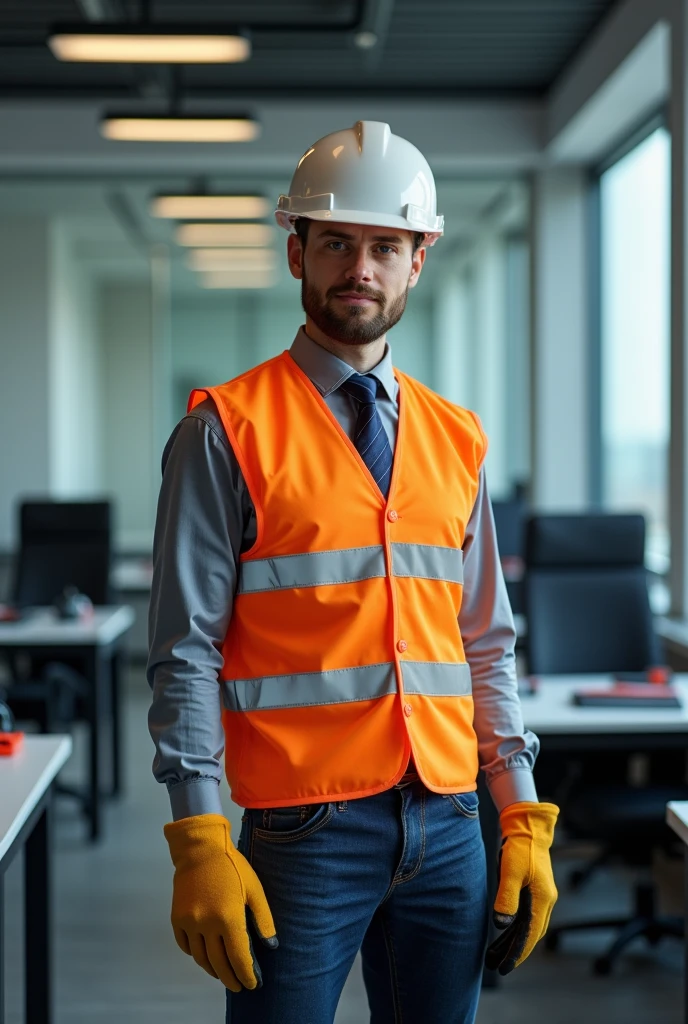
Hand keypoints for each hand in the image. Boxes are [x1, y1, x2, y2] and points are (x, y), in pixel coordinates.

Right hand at [164, 814, 277, 991]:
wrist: (200, 849)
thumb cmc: (232, 866)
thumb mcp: (254, 889)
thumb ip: (263, 918)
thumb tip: (271, 945)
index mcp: (228, 918)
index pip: (238, 958)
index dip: (246, 974)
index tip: (252, 984)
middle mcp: (206, 925)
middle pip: (218, 963)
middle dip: (230, 978)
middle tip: (238, 986)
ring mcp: (189, 923)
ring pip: (200, 958)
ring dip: (213, 969)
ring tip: (223, 973)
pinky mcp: (177, 918)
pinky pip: (186, 946)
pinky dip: (196, 954)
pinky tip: (205, 955)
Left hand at [485, 801, 558, 974]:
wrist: (528, 826)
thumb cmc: (519, 846)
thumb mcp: (511, 871)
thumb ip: (507, 897)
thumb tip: (501, 924)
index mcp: (542, 898)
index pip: (530, 933)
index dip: (518, 952)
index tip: (505, 967)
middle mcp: (545, 900)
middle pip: (531, 934)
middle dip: (515, 952)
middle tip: (497, 967)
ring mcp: (540, 896)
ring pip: (528, 927)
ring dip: (513, 942)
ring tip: (494, 956)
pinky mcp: (533, 890)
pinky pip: (525, 916)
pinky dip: (514, 929)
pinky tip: (503, 935)